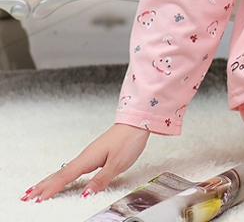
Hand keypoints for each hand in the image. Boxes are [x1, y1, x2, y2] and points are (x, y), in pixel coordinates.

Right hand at [21, 123, 150, 202]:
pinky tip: (64, 177)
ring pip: (66, 169)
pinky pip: (74, 167)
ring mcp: (90, 154)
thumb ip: (100, 180)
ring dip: (51, 180)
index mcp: (88, 158)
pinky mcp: (95, 153)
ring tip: (39, 189)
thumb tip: (85, 195)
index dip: (52, 189)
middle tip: (28, 195)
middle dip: (44, 184)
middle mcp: (86, 155)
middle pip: (61, 173)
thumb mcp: (117, 164)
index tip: (38, 199)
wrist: (138, 122)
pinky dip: (64, 174)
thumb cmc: (129, 139)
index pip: (65, 176)